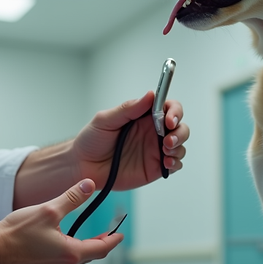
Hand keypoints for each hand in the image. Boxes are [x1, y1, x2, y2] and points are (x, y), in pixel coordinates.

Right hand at [0, 179, 123, 263]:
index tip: (120, 235)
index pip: (102, 248)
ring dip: (81, 248)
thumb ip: (72, 198)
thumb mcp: (49, 210)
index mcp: (71, 254)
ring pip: (73, 260)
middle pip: (89, 256)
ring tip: (82, 236)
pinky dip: (65, 252)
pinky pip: (58, 263)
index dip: (113, 240)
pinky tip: (57, 243)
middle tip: (106, 235)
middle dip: (99, 244)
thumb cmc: (15, 235)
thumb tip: (88, 186)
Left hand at [71, 91, 188, 190]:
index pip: (168, 108)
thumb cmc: (91, 140)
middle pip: (180, 126)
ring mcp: (155, 150)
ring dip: (179, 147)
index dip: (175, 111)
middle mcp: (153, 132)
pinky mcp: (154, 168)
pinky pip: (174, 164)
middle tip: (168, 139)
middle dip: (180, 131)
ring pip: (180, 145)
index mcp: (143, 117)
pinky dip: (176, 162)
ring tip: (166, 151)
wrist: (82, 166)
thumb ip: (128, 108)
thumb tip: (150, 95)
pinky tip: (166, 163)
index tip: (169, 119)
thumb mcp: (105, 119)